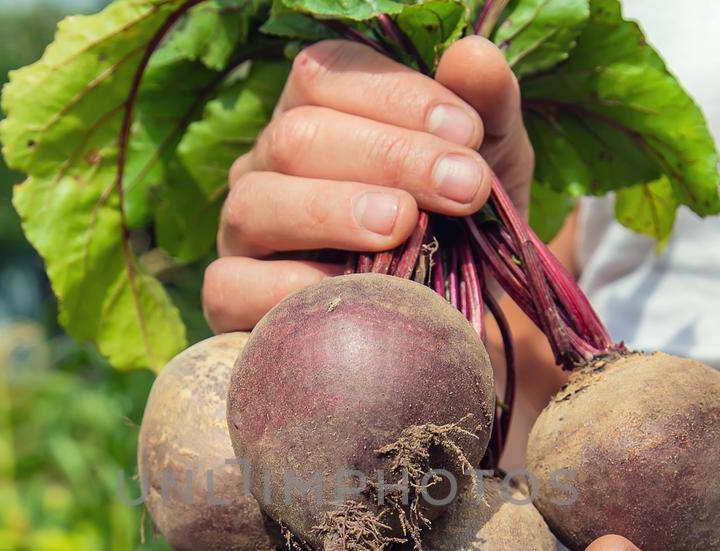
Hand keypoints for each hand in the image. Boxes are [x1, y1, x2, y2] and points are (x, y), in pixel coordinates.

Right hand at [202, 36, 533, 333]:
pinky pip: (233, 285)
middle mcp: (267, 163)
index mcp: (317, 111)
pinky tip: (352, 291)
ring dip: (333, 211)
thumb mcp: (489, 167)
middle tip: (462, 189)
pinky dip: (290, 287)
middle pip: (298, 135)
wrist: (443, 327)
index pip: (328, 74)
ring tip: (400, 226)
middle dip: (389, 157)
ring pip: (256, 202)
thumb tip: (473, 54)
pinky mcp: (230, 299)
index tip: (469, 134)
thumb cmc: (459, 231)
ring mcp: (241, 232)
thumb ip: (487, 109)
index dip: (397, 97)